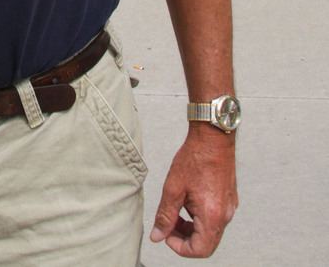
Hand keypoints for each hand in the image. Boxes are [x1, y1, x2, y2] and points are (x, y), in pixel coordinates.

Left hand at [150, 128, 237, 256]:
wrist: (213, 137)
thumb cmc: (194, 158)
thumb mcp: (173, 187)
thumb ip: (165, 215)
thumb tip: (158, 236)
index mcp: (212, 216)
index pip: (200, 250)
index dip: (180, 247)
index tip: (167, 234)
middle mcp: (225, 215)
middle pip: (206, 243)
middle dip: (185, 239)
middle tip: (169, 224)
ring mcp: (229, 207)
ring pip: (211, 231)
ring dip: (192, 228)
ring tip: (177, 211)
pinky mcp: (229, 199)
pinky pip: (216, 218)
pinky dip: (200, 218)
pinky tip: (189, 201)